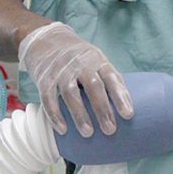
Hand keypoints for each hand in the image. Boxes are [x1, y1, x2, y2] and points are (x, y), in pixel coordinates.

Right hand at [18, 22, 132, 135]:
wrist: (46, 39)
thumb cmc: (79, 57)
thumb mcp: (96, 60)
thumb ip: (109, 79)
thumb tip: (127, 105)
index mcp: (97, 60)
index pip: (111, 77)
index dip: (120, 96)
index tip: (128, 115)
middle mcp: (80, 64)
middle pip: (93, 87)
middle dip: (102, 109)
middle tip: (110, 130)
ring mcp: (61, 71)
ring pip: (71, 94)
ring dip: (80, 115)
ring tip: (88, 133)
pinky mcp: (44, 79)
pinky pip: (49, 98)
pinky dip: (55, 115)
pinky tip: (63, 130)